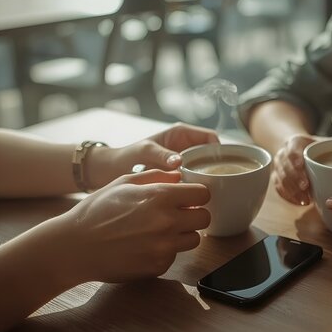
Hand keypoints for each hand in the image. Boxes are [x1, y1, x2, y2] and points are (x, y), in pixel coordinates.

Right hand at [54, 170, 209, 282]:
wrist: (74, 246)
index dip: (197, 195)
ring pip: (194, 239)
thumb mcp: (123, 182)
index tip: (189, 198)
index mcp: (160, 196)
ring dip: (183, 234)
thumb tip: (179, 176)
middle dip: (194, 215)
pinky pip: (175, 256)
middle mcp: (166, 222)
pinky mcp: (157, 266)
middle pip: (205, 218)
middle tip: (179, 215)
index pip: (203, 194)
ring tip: (162, 231)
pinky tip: (146, 246)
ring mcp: (163, 247)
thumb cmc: (96, 211)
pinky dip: (166, 251)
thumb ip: (156, 176)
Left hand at [88, 123, 218, 188]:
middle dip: (217, 167)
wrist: (111, 172)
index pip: (211, 138)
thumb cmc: (127, 156)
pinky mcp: (181, 176)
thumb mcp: (145, 153)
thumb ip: (162, 156)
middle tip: (218, 184)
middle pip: (212, 154)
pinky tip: (198, 198)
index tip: (220, 167)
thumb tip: (179, 162)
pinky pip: (197, 179)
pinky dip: (200, 186)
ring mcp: (185, 161)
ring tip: (210, 193)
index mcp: (182, 133)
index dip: (219, 150)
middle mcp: (187, 146)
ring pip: (207, 168)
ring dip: (209, 178)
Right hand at [273, 134, 316, 204]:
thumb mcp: (322, 141)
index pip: (292, 149)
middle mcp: (282, 155)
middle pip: (285, 167)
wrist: (293, 148)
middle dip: (295, 178)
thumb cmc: (312, 147)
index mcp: (293, 142)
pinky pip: (279, 190)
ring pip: (281, 180)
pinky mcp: (277, 180)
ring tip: (306, 200)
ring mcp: (278, 168)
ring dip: (293, 191)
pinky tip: (300, 203)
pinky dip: (289, 197)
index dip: (295, 157)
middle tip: (306, 188)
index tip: (302, 165)